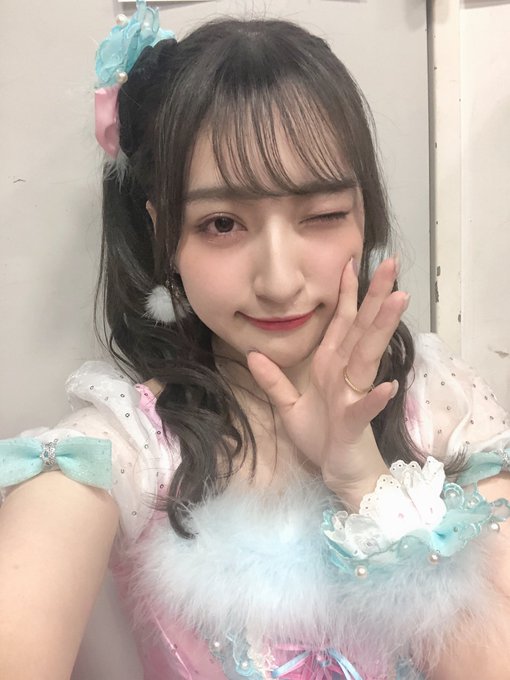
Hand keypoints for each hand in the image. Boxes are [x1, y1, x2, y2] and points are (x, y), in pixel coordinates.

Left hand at [246, 257, 408, 504]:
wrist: (340, 474)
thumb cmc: (322, 438)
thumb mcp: (289, 407)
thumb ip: (273, 381)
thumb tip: (253, 354)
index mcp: (330, 366)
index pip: (341, 323)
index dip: (346, 294)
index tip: (351, 263)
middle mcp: (345, 374)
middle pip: (362, 329)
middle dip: (376, 297)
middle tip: (392, 265)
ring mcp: (353, 396)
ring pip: (368, 358)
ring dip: (381, 330)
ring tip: (397, 302)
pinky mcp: (354, 423)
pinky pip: (363, 408)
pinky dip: (374, 398)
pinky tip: (386, 386)